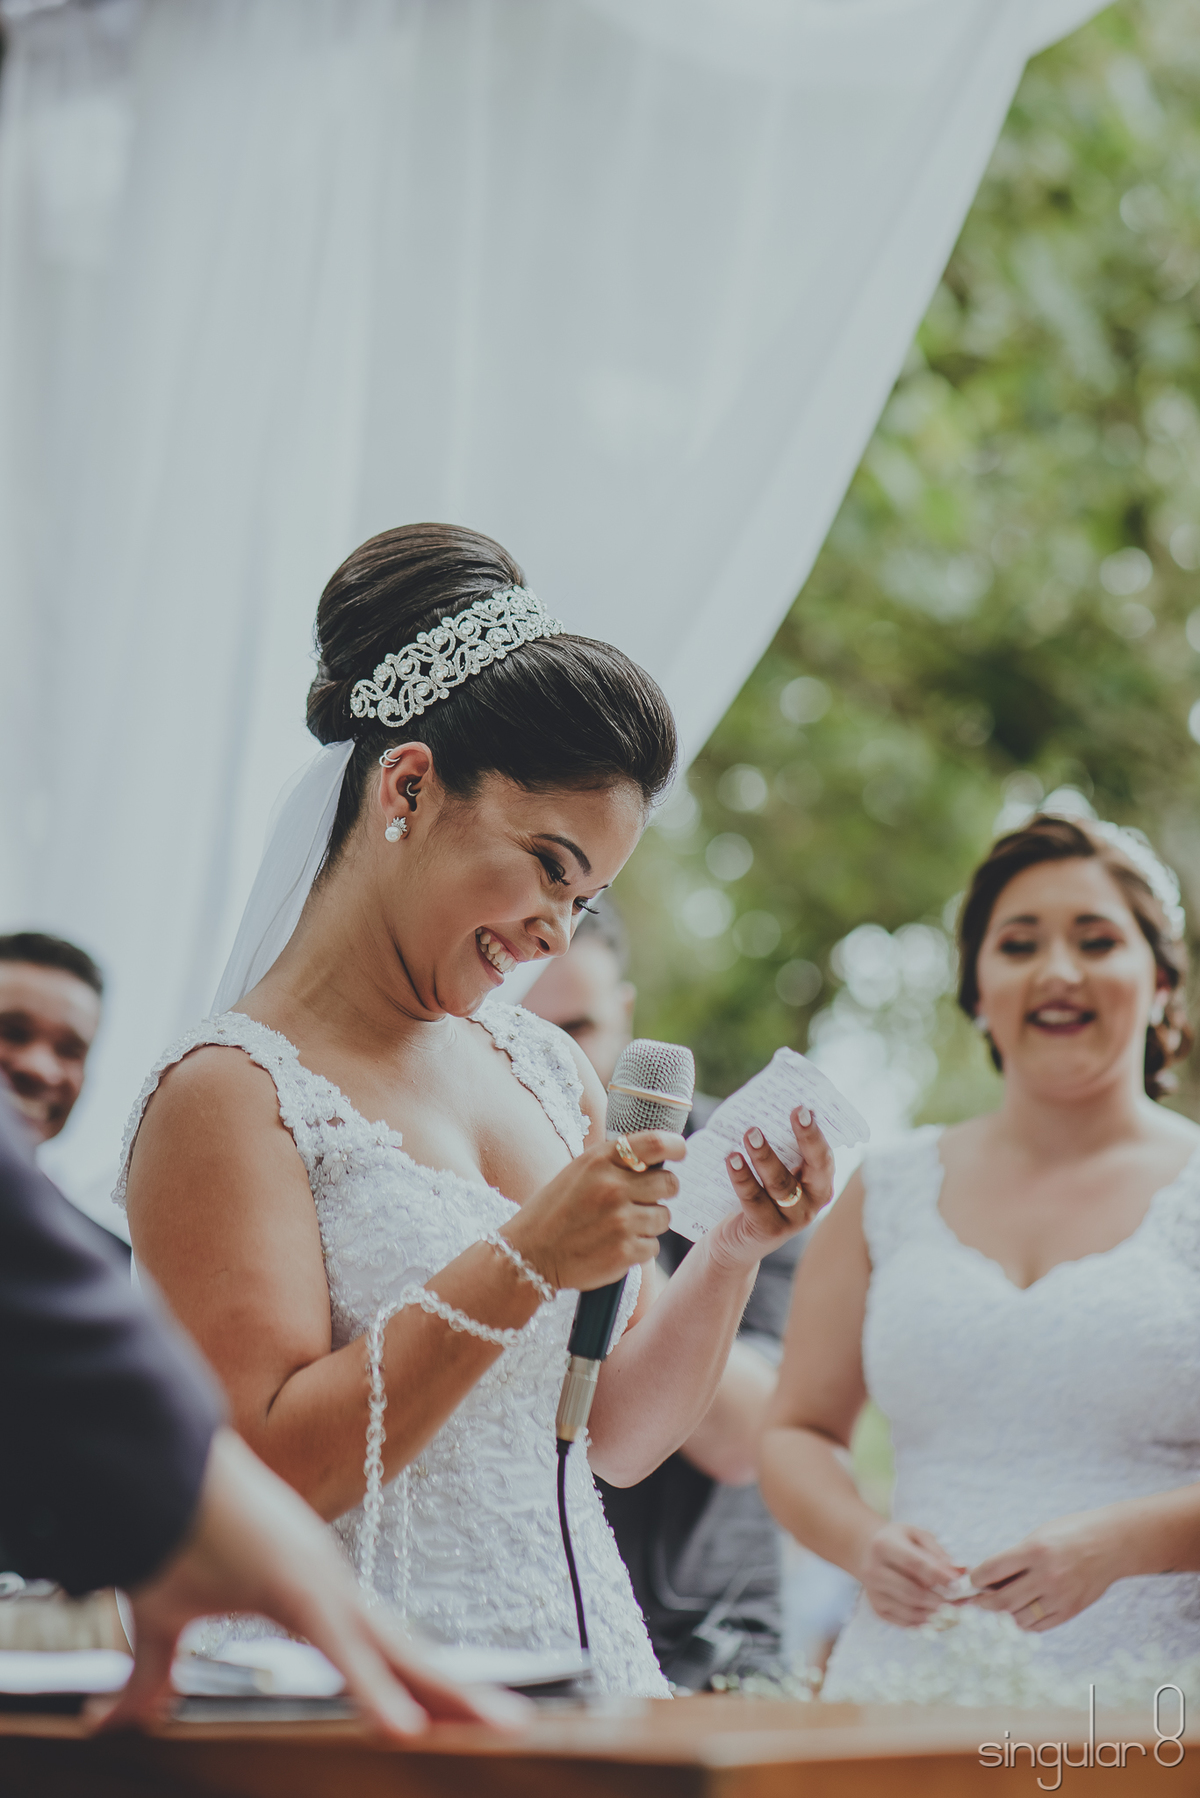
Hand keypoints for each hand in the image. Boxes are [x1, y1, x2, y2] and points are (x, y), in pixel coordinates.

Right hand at [99, 1429, 527, 1736]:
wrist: (147, 1462)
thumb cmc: (163, 1529)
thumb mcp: (160, 1625)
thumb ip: (154, 1677)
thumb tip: (117, 1723)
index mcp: (309, 1597)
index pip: (378, 1651)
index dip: (419, 1684)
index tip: (462, 1715)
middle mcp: (327, 1588)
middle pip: (404, 1651)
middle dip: (455, 1693)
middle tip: (513, 1726)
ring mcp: (317, 1583)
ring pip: (393, 1651)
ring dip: (442, 1693)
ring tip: (495, 1727)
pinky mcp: (292, 1585)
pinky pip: (340, 1648)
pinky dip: (372, 1688)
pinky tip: (405, 1728)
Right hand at [503, 1130, 683, 1292]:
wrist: (530, 1255)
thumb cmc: (555, 1211)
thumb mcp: (579, 1172)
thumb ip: (614, 1162)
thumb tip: (656, 1156)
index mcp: (599, 1161)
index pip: (654, 1143)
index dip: (675, 1146)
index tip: (680, 1152)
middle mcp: (613, 1188)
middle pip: (669, 1183)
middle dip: (664, 1191)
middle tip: (646, 1198)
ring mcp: (620, 1221)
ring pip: (664, 1217)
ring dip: (650, 1222)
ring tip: (621, 1226)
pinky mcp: (624, 1252)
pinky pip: (653, 1246)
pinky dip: (639, 1248)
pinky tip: (615, 1245)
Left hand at [717, 1107, 834, 1266]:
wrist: (735, 1243)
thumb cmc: (757, 1195)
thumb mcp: (772, 1173)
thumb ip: (779, 1149)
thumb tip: (767, 1108)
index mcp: (819, 1183)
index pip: (824, 1156)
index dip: (815, 1133)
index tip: (804, 1108)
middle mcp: (813, 1202)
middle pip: (814, 1168)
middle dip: (805, 1138)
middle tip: (793, 1111)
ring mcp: (792, 1219)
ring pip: (781, 1183)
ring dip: (765, 1155)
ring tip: (751, 1133)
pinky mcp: (768, 1229)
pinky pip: (755, 1199)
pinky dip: (742, 1177)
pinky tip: (732, 1159)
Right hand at [858, 1521, 964, 1626]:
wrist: (869, 1551)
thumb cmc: (901, 1541)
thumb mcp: (918, 1536)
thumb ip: (939, 1553)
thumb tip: (961, 1572)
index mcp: (883, 1545)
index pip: (913, 1563)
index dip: (937, 1575)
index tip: (958, 1584)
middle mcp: (873, 1569)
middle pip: (911, 1591)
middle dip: (940, 1600)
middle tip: (963, 1604)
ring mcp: (873, 1592)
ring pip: (909, 1610)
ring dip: (936, 1615)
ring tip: (956, 1613)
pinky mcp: (877, 1608)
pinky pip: (904, 1622)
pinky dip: (925, 1624)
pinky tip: (940, 1620)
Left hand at [968, 1508, 1123, 1632]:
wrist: (1112, 1544)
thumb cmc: (1070, 1534)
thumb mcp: (1039, 1536)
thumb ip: (1016, 1558)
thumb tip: (988, 1580)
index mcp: (1035, 1550)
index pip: (993, 1570)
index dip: (976, 1579)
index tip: (971, 1581)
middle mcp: (1047, 1576)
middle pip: (1003, 1600)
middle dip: (984, 1603)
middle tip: (977, 1601)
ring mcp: (1060, 1597)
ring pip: (1019, 1618)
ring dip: (1004, 1614)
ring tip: (1000, 1605)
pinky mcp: (1070, 1611)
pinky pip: (1039, 1626)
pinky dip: (1025, 1622)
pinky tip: (1021, 1612)